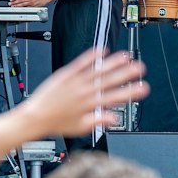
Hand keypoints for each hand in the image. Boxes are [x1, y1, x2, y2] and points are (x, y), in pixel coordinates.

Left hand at [8, 0, 51, 8]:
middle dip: (14, 2)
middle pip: (20, 1)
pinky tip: (18, 8)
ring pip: (22, 5)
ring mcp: (31, 3)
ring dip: (17, 6)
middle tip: (9, 3)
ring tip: (12, 6)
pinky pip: (26, 7)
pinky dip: (22, 8)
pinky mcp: (32, 6)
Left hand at [18, 48, 146, 136]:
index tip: (142, 87)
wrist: (34, 117)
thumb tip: (115, 119)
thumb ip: (98, 121)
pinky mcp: (64, 75)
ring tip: (125, 56)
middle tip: (140, 67)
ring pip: (97, 70)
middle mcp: (83, 92)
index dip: (130, 92)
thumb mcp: (79, 128)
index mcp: (89, 106)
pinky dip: (90, 57)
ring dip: (112, 63)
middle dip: (126, 74)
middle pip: (108, 81)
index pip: (114, 98)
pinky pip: (79, 64)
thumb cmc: (56, 123)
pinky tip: (100, 50)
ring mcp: (74, 83)